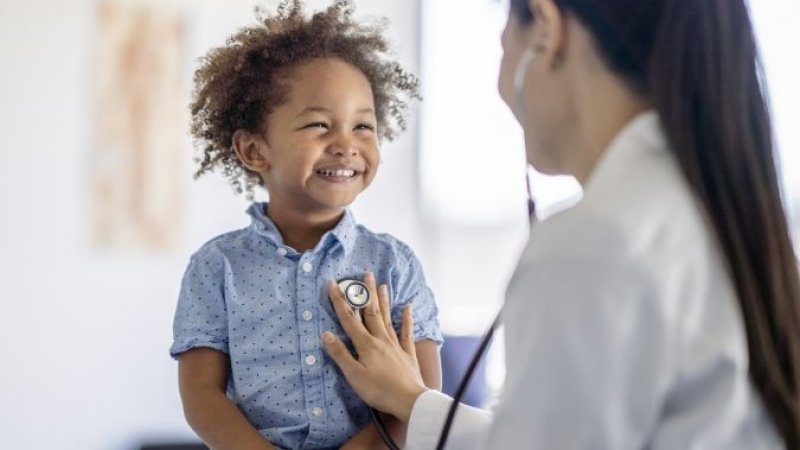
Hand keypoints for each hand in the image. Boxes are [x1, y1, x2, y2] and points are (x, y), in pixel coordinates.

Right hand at [322, 272, 426, 422]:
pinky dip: (407, 319)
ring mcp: (396, 345)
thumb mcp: (354, 375)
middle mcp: (381, 339)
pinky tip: (407, 308)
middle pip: (371, 312)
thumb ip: (340, 354)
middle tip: (366, 274)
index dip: (340, 301)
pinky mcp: (408, 353)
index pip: (349, 319)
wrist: (409, 400)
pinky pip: (406, 332)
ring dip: (384, 301)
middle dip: (366, 293)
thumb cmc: (379, 390)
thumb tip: (326, 334)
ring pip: (388, 318)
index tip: (333, 284)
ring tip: (382, 285)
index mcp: (366, 344)